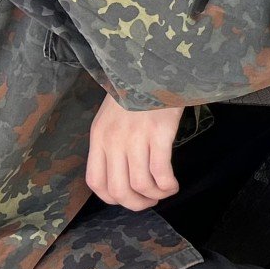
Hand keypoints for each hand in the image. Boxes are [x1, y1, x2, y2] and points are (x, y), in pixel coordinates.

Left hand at [86, 94, 180, 210]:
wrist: (153, 64)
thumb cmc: (136, 89)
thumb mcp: (112, 115)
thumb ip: (112, 141)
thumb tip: (124, 171)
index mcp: (99, 137)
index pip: (96, 182)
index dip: (112, 198)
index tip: (129, 197)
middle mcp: (113, 140)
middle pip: (118, 190)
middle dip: (136, 204)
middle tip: (150, 201)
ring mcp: (135, 137)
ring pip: (140, 184)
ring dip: (155, 196)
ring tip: (164, 191)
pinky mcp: (159, 132)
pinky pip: (160, 172)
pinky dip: (168, 185)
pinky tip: (173, 184)